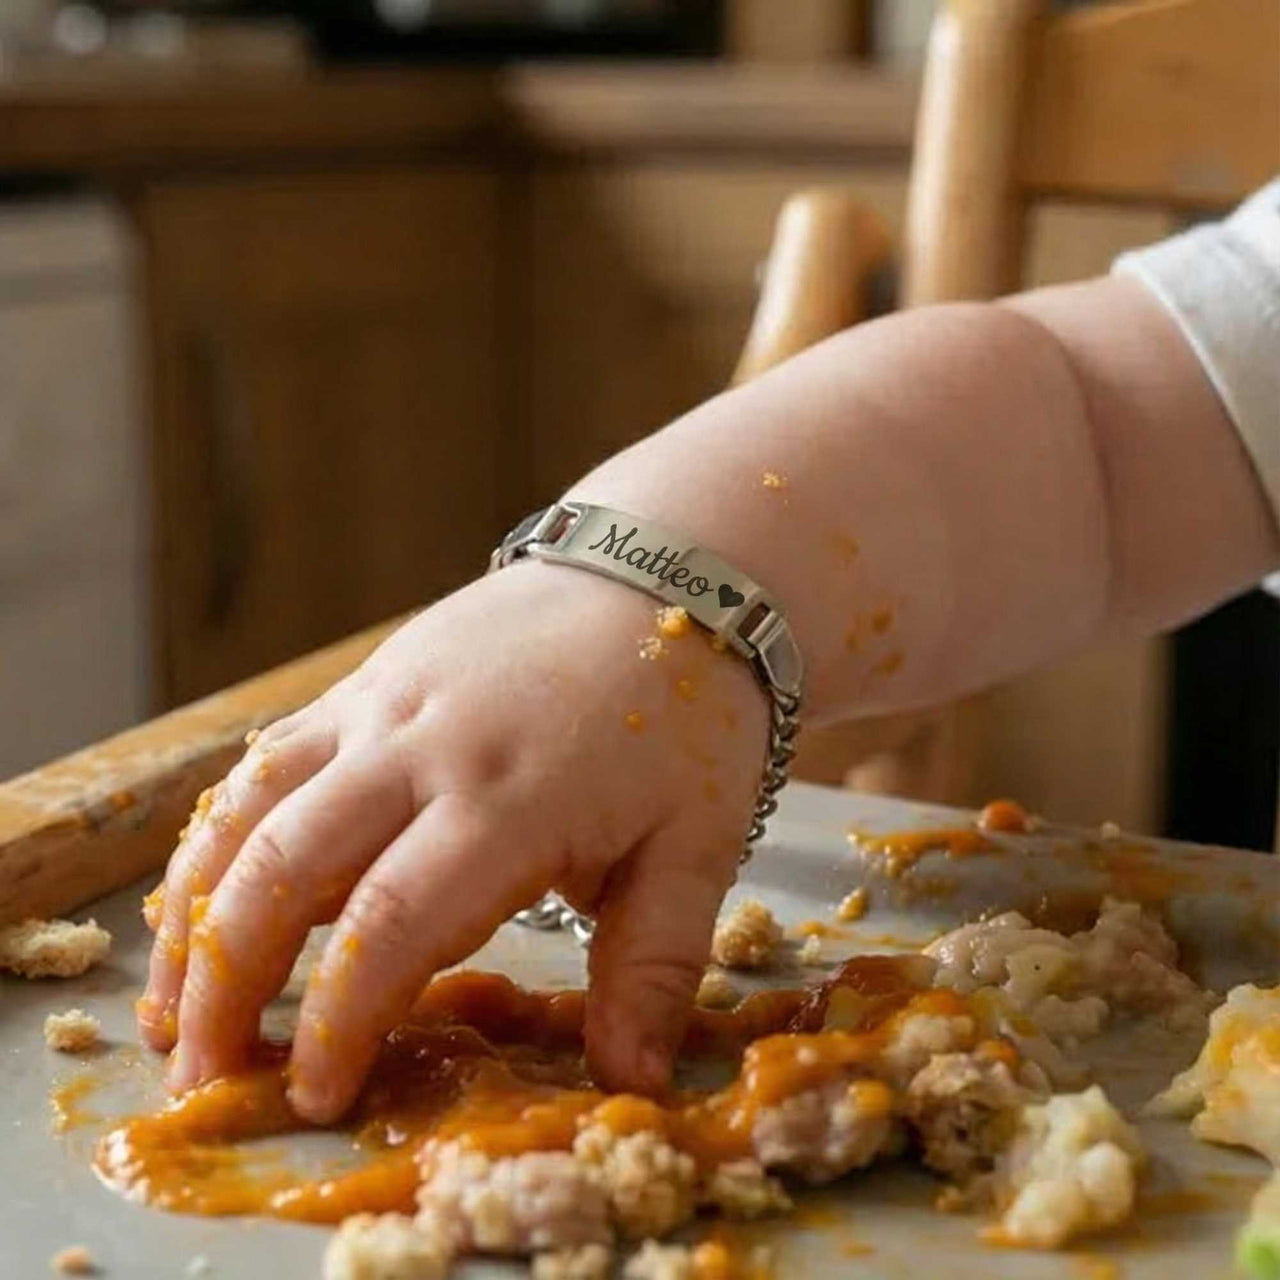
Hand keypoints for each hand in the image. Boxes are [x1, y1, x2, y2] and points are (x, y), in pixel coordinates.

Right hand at [137, 560, 768, 1121]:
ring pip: (247, 806)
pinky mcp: (366, 682)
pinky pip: (266, 758)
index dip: (341, 1018)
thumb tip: (631, 1080)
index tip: (317, 1096)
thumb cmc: (687, 717)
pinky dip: (219, 831)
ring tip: (166, 1006)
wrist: (661, 575)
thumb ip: (655, 963)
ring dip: (192, 910)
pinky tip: (202, 896)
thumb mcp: (697, 843)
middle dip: (225, 982)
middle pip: (283, 865)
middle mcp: (422, 748)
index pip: (394, 922)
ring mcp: (382, 704)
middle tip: (203, 1076)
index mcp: (508, 801)